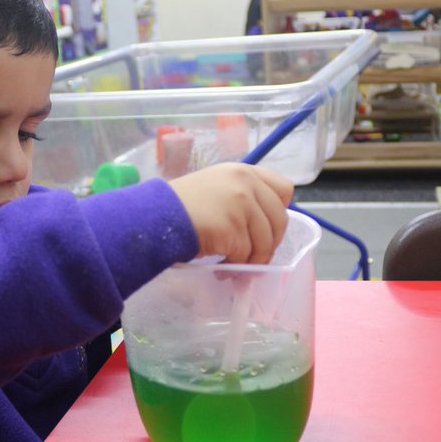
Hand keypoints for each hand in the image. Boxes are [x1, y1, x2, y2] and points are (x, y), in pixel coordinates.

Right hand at [169, 164, 293, 264]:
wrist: (156, 216)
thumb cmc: (181, 206)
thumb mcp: (216, 187)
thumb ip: (242, 197)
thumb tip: (265, 228)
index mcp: (244, 171)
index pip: (284, 189)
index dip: (278, 212)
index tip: (267, 228)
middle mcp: (246, 183)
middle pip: (279, 220)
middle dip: (269, 245)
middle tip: (254, 259)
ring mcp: (241, 204)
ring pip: (264, 242)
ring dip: (252, 262)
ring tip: (233, 269)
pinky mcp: (232, 227)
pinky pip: (245, 255)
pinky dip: (235, 267)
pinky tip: (221, 269)